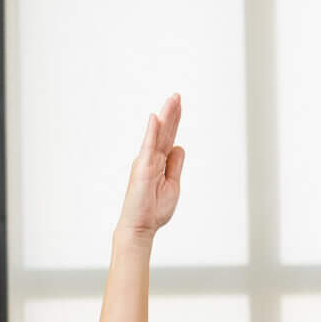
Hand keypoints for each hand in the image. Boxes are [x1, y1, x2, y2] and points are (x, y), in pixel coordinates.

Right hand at [117, 93, 184, 238]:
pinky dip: (152, 132)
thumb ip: (175, 165)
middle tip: (177, 95)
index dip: (174, 122)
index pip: (168, 138)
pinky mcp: (142, 168)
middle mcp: (150, 158)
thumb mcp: (172, 184)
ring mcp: (146, 161)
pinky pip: (149, 146)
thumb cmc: (154, 208)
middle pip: (164, 132)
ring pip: (157, 135)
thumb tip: (179, 146)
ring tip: (173, 100)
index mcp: (158, 162)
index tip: (179, 105)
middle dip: (171, 113)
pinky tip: (156, 118)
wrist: (141, 225)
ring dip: (165, 116)